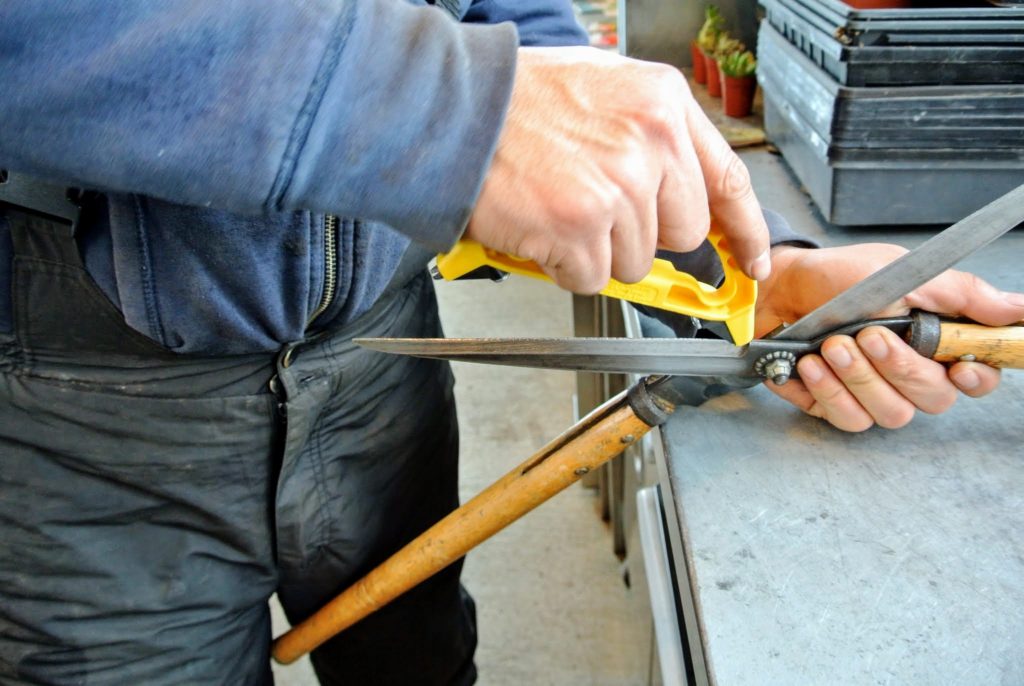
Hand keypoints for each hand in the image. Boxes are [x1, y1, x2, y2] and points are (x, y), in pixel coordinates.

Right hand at [466, 46, 770, 293]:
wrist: (451, 110)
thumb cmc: (516, 102)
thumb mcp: (603, 89)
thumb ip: (650, 137)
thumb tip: (674, 197)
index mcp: (662, 104)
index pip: (727, 179)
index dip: (745, 229)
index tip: (750, 261)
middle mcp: (651, 142)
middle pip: (682, 233)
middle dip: (643, 234)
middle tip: (596, 210)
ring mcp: (619, 186)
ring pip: (634, 262)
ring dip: (595, 250)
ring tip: (556, 208)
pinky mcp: (582, 227)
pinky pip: (591, 278)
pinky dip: (563, 266)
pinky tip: (540, 227)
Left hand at [756, 243, 1023, 431]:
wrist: (781, 284)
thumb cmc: (841, 277)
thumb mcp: (904, 273)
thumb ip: (961, 295)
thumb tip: (1018, 308)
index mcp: (935, 344)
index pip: (976, 380)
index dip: (976, 381)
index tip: (958, 368)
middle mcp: (907, 376)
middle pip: (931, 401)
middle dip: (899, 369)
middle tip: (867, 335)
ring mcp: (870, 395)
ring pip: (888, 415)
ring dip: (859, 379)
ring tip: (832, 346)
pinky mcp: (833, 406)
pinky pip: (844, 418)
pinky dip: (827, 391)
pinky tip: (809, 365)